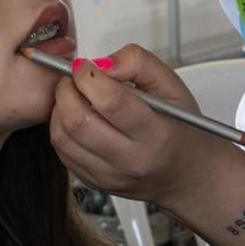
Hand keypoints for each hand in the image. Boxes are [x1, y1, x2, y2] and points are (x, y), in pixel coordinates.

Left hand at [47, 44, 235, 209]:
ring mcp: (110, 175)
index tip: (85, 66)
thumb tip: (102, 64)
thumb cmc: (180, 128)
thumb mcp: (172, 86)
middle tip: (74, 80)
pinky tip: (77, 118)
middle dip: (67, 91)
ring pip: (63, 138)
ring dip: (59, 109)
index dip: (88, 76)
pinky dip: (61, 129)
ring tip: (75, 97)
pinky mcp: (94, 182)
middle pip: (78, 122)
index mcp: (156, 134)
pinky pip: (62, 153)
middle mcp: (131, 160)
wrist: (185, 173)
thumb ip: (139, 63)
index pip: (110, 101)